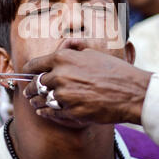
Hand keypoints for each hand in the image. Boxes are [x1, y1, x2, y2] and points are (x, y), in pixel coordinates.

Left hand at [22, 49, 150, 124]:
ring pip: (41, 99)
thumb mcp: (93, 52)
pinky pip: (51, 112)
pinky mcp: (71, 111)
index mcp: (64, 58)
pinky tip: (43, 112)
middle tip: (27, 91)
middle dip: (30, 88)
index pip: (35, 64)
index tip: (26, 74)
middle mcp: (60, 75)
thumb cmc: (115, 71)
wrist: (132, 92)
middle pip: (35, 83)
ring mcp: (65, 95)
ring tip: (34, 102)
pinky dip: (45, 112)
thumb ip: (74, 49)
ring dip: (36, 101)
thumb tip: (65, 45)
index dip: (28, 70)